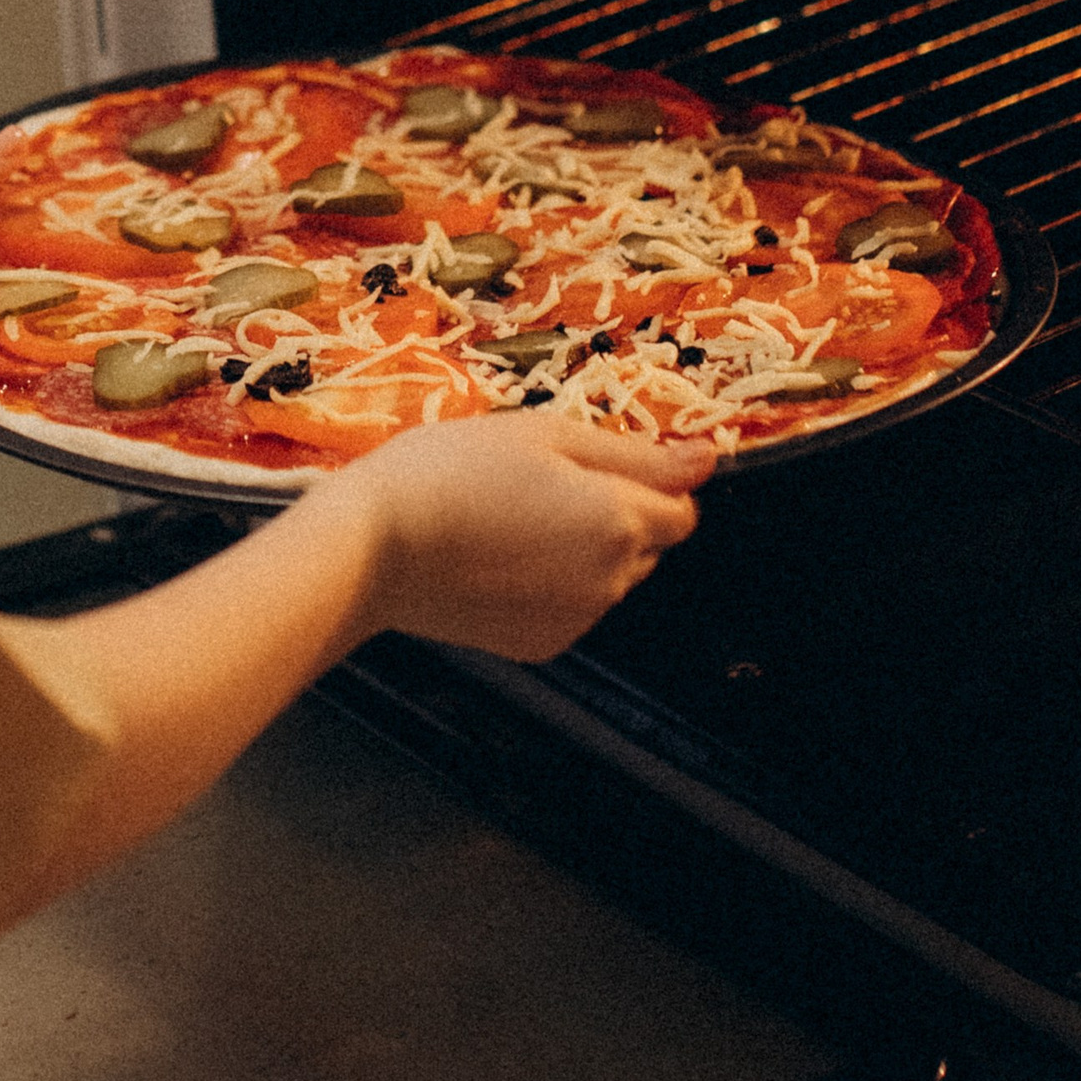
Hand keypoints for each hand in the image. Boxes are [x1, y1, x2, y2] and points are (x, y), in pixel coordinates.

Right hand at [334, 409, 713, 661]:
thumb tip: (709, 459)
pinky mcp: (538, 646)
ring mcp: (576, 620)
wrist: (371, 547)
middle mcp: (611, 581)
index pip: (681, 508)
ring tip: (506, 524)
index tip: (589, 468)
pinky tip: (494, 562)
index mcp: (620, 521)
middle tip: (536, 488)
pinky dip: (548, 588)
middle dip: (614, 517)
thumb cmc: (451, 472)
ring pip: (607, 579)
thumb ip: (637, 453)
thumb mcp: (546, 435)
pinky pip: (569, 609)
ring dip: (581, 553)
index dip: (645, 482)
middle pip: (646, 545)